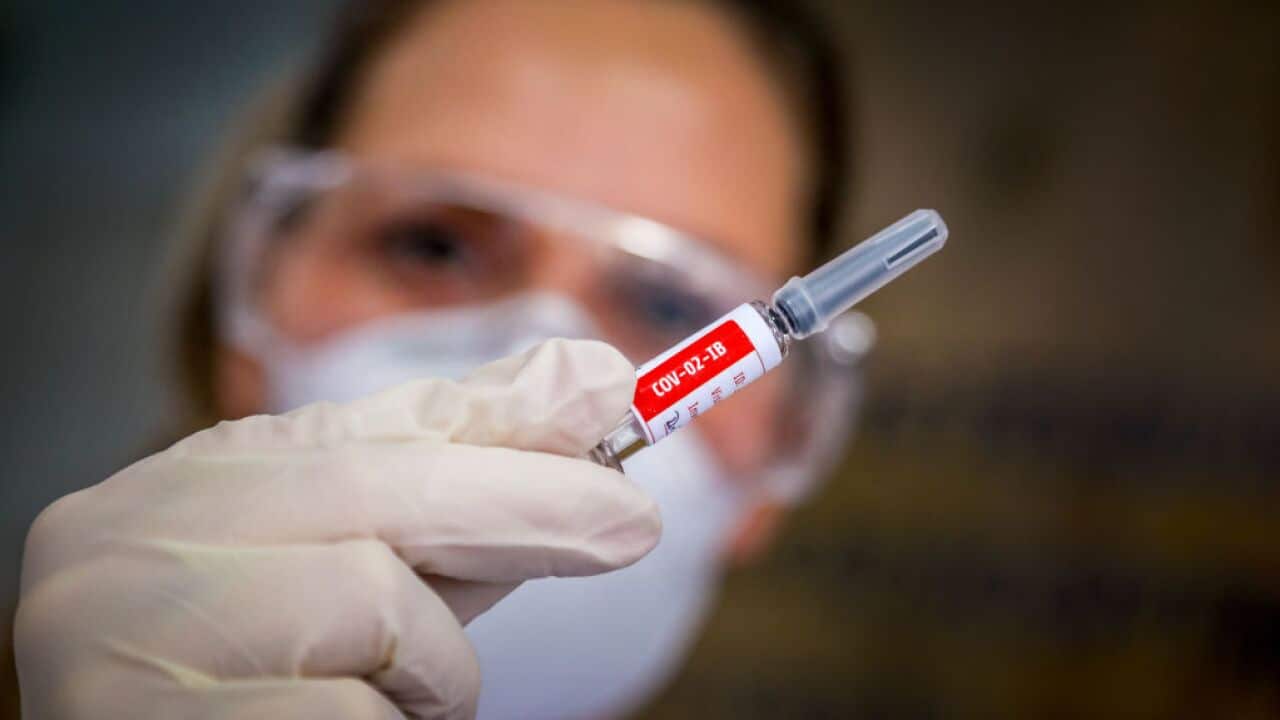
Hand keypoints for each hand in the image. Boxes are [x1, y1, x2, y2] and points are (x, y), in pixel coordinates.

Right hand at [15, 339, 659, 718]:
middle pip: (380, 488)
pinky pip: (349, 711)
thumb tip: (581, 403)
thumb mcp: (335, 568)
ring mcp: (132, 629)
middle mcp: (141, 536)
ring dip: (435, 665)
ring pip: (378, 600)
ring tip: (399, 698)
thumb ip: (445, 495)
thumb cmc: (242, 671)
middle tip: (634, 521)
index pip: (369, 426)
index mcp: (189, 484)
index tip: (611, 388)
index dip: (503, 411)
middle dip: (527, 498)